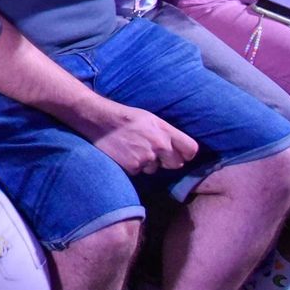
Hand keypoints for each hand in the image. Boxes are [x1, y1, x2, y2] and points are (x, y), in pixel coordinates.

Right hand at [78, 102, 198, 174]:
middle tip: (152, 151)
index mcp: (165, 130)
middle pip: (176, 163)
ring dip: (147, 163)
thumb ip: (167, 133)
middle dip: (167, 160)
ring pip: (155, 168)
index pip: (191, 150)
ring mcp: (146, 157)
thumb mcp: (150, 119)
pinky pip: (139, 171)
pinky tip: (124, 153)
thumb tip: (180, 149)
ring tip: (132, 148)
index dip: (186, 153)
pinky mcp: (133, 166)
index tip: (179, 153)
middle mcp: (159, 144)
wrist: (97, 119)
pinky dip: (133, 165)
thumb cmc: (124, 117)